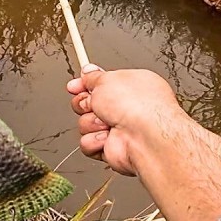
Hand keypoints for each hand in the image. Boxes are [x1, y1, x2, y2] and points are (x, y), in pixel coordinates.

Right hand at [68, 66, 185, 176]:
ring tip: (106, 122)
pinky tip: (107, 137)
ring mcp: (119, 129)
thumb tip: (87, 71)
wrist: (145, 138)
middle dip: (85, 103)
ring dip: (91, 122)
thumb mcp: (108, 79)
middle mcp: (126, 108)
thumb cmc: (138, 106)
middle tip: (93, 104)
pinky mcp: (112, 148)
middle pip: (89, 103)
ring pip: (85, 123)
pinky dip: (94, 140)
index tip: (74, 85)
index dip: (85, 84)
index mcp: (130, 86)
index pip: (101, 83)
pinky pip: (88, 143)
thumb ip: (93, 76)